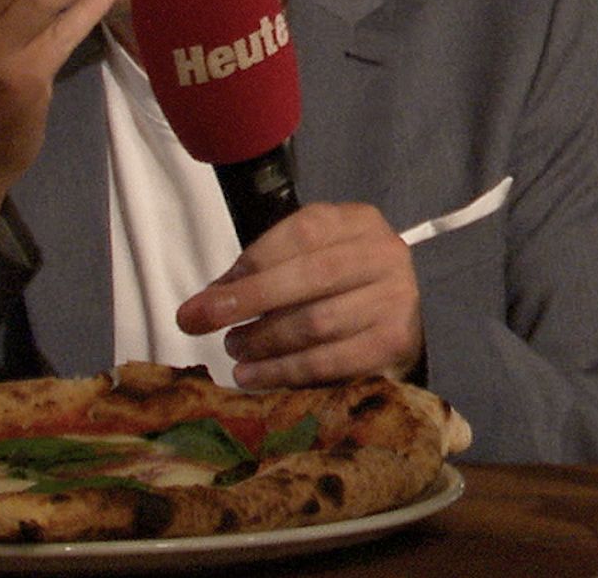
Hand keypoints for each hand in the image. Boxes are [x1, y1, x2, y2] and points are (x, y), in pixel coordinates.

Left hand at [174, 202, 423, 388]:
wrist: (396, 324)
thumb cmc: (337, 288)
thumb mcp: (303, 261)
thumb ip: (261, 271)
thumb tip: (206, 302)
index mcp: (357, 221)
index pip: (301, 233)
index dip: (251, 264)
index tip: (210, 294)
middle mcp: (384, 253)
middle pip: (310, 275)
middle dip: (248, 300)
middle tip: (201, 322)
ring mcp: (396, 299)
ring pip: (317, 322)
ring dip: (264, 341)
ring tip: (234, 350)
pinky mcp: (395, 344)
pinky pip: (331, 361)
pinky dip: (285, 371)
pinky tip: (255, 376)